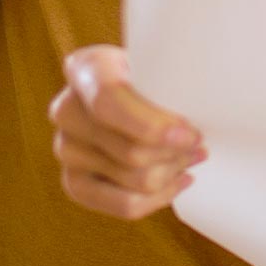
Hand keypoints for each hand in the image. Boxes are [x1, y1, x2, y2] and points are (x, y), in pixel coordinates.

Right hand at [49, 47, 206, 221]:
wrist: (135, 87)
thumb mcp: (161, 61)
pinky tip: (178, 181)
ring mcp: (66, 147)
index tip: (191, 135)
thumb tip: (191, 124)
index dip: (152, 126)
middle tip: (200, 144)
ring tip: (191, 157)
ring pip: (131, 179)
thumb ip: (172, 78)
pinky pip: (122, 204)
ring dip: (171, 172)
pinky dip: (158, 198)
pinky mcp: (73, 181)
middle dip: (175, 153)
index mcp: (86, 68)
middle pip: (128, 150)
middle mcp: (67, 108)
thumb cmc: (155, 72)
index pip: (108, 102)